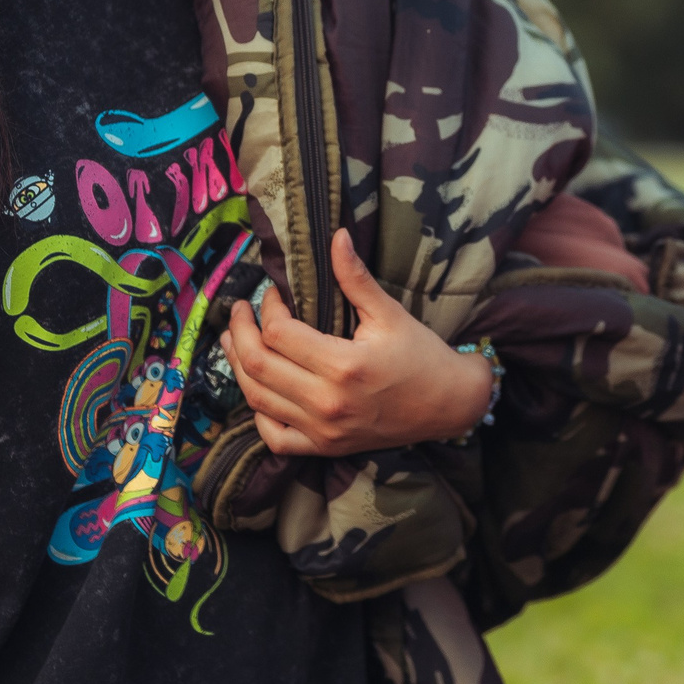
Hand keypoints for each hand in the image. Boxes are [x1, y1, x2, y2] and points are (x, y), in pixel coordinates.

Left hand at [220, 229, 494, 456]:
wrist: (448, 404)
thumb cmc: (421, 356)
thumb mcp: (390, 313)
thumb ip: (355, 277)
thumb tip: (336, 236)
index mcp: (343, 365)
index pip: (279, 333)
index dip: (267, 308)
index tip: (274, 294)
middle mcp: (327, 402)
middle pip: (258, 366)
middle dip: (241, 332)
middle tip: (239, 311)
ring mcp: (323, 430)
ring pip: (257, 399)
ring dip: (239, 367)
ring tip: (235, 340)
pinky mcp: (324, 447)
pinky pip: (275, 437)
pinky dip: (258, 413)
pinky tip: (258, 389)